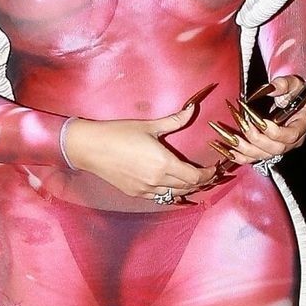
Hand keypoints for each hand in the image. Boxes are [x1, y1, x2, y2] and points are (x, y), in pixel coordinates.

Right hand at [62, 102, 217, 198]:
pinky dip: (171, 194)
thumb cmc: (118, 133)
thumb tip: (193, 107)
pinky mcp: (135, 193)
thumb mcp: (149, 125)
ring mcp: (145, 189)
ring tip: (196, 182)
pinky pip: (160, 198)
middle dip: (202, 182)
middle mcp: (157, 179)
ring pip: (175, 195)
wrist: (90, 148)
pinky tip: (175, 189)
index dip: (208, 175)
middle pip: (188, 187)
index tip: (214, 168)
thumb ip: (175, 120)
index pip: (195, 176)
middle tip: (210, 175)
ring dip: (188, 189)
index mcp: (164, 162)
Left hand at [211, 74, 305, 168]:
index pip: (291, 135)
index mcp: (301, 125)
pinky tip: (227, 151)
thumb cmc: (294, 92)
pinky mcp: (265, 150)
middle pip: (274, 148)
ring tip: (230, 136)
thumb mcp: (293, 83)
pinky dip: (238, 157)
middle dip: (256, 138)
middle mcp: (291, 141)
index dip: (275, 132)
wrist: (291, 100)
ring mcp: (278, 147)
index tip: (261, 122)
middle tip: (243, 123)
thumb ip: (283, 84)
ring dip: (244, 148)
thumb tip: (270, 88)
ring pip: (261, 155)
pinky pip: (252, 158)